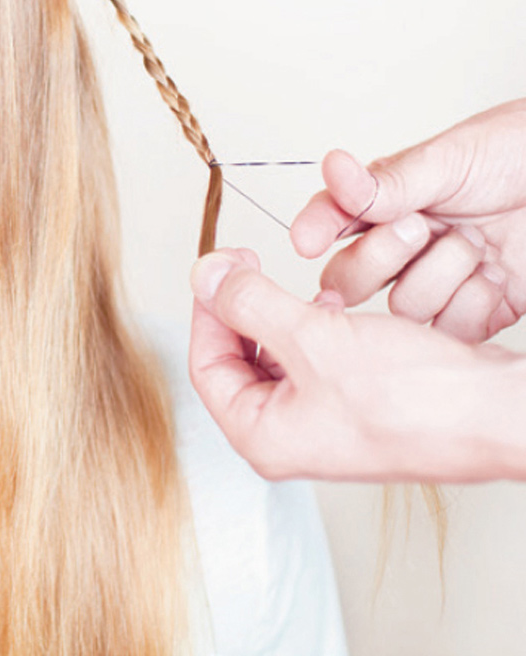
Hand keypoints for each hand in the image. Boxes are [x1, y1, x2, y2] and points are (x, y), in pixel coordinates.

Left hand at [188, 250, 525, 482]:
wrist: (496, 414)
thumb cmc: (418, 400)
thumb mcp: (316, 339)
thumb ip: (250, 304)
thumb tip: (204, 276)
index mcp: (262, 436)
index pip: (205, 364)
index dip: (207, 308)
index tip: (218, 267)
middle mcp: (286, 435)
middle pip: (235, 359)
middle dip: (239, 308)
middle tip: (246, 264)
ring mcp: (319, 422)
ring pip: (274, 355)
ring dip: (277, 313)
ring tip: (292, 285)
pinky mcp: (350, 404)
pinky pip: (311, 358)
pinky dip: (311, 326)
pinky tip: (332, 305)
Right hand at [290, 100, 525, 341]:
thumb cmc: (521, 153)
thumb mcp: (451, 159)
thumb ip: (389, 181)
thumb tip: (334, 172)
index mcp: (390, 200)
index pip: (334, 217)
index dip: (314, 229)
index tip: (306, 239)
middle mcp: (407, 244)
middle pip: (349, 278)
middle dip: (378, 258)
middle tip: (418, 230)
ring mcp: (440, 280)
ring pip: (401, 309)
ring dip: (439, 278)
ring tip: (476, 248)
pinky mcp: (478, 311)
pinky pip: (450, 330)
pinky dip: (473, 306)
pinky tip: (496, 277)